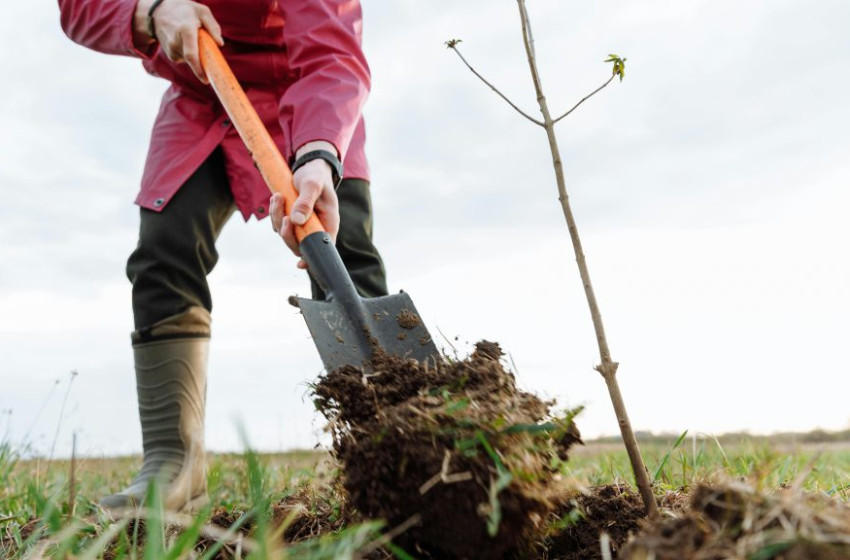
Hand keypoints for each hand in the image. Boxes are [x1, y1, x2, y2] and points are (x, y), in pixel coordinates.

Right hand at [133, 0, 223, 82]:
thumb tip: (220, 44)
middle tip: (208, 55)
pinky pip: (185, 58)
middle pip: (193, 60)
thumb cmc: (183, 10)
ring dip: (196, 53)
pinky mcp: (170, 54)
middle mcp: (176, 42)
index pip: (191, 55)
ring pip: (190, 59)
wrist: (157, 12)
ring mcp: (171, 49)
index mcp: (185, 31)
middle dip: (203, 61)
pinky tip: (185, 41)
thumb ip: (212, 26)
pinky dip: (190, 53)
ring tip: (191, 37)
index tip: (205, 80)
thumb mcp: (201, 11)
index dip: (198, 70)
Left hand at [270, 143, 340, 268]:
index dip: (312, 259)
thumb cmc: (316, 176)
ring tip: (278, 196)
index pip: (323, 248)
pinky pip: (279, 225)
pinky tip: (277, 198)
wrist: (310, 168)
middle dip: (287, 232)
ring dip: (277, 217)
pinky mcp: (293, 221)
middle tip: (283, 213)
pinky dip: (275, 213)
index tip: (300, 263)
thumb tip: (296, 221)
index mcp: (328, 223)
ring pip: (286, 234)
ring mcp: (303, 226)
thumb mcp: (312, 185)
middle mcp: (316, 228)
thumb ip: (305, 202)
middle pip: (299, 245)